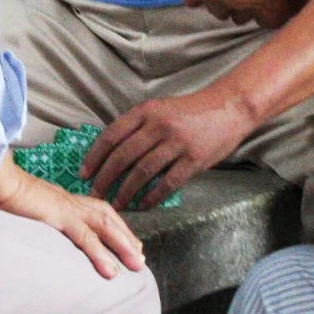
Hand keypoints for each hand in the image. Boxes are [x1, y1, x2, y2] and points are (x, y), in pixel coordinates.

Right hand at [0, 158, 146, 278]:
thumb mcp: (26, 211)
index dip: (116, 227)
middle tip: (140, 259)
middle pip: (108, 217)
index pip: (98, 211)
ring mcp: (65, 207)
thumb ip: (38, 219)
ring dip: (122, 246)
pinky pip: (84, 237)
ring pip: (104, 226)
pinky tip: (110, 271)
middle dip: (127, 238)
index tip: (129, 244)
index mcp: (63, 199)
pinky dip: (100, 254)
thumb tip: (41, 233)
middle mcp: (69, 201)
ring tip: (136, 267)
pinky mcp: (57, 216)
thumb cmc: (3, 195)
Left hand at [82, 86, 257, 210]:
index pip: (111, 135)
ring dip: (125, 191)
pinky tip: (143, 205)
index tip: (84, 173)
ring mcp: (177, 143)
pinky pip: (167, 183)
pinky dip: (152, 197)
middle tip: (95, 194)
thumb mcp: (160, 109)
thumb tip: (112, 154)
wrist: (230, 107)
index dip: (94, 156)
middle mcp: (159, 126)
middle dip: (104, 178)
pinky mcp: (194, 159)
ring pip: (142, 172)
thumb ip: (138, 127)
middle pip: (122, 156)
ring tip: (116, 203)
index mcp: (146, 111)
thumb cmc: (191, 111)